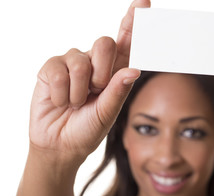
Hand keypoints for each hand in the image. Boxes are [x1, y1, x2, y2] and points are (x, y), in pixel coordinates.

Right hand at [29, 0, 150, 163]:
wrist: (60, 145)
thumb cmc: (88, 129)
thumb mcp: (108, 113)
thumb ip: (119, 90)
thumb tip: (135, 68)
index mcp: (114, 72)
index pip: (126, 41)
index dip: (134, 21)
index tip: (143, 3)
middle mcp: (94, 64)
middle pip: (104, 42)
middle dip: (102, 71)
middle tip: (96, 91)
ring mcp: (72, 64)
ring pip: (80, 59)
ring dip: (80, 89)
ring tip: (77, 103)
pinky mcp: (51, 69)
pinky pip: (58, 70)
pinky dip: (62, 92)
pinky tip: (61, 102)